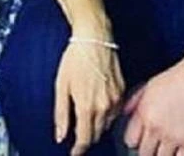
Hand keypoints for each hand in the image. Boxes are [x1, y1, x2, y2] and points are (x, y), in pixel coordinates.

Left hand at [55, 39, 123, 154]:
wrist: (94, 38)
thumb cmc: (75, 58)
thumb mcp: (61, 87)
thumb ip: (61, 114)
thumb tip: (60, 135)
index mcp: (87, 107)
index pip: (85, 139)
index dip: (78, 150)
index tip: (74, 153)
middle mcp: (105, 106)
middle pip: (96, 134)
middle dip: (87, 138)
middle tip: (77, 138)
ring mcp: (116, 99)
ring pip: (107, 124)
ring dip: (97, 127)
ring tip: (87, 121)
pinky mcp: (122, 91)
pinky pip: (115, 112)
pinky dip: (106, 115)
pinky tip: (98, 108)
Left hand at [122, 54, 183, 155]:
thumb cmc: (177, 77)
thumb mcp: (149, 85)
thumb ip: (135, 101)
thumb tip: (127, 112)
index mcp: (144, 114)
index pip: (130, 140)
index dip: (134, 140)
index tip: (139, 140)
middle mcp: (156, 127)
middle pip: (144, 153)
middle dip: (147, 150)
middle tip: (153, 146)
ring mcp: (173, 136)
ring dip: (162, 155)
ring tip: (166, 149)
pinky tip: (179, 152)